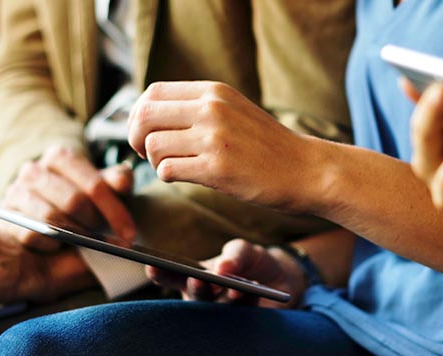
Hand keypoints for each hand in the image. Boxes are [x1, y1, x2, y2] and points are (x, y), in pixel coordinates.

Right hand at [0, 144, 135, 250]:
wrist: (42, 212)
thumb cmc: (79, 199)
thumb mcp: (101, 188)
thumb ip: (116, 181)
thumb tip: (123, 183)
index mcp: (60, 157)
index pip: (93, 184)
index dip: (114, 210)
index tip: (129, 233)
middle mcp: (34, 170)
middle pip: (73, 202)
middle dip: (96, 224)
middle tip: (110, 240)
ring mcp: (16, 192)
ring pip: (52, 219)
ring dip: (74, 236)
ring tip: (87, 243)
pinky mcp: (6, 217)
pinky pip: (32, 235)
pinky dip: (51, 245)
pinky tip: (61, 247)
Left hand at [127, 81, 322, 213]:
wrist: (306, 169)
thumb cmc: (268, 146)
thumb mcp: (234, 110)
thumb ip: (200, 107)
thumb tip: (150, 113)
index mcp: (214, 92)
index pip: (153, 93)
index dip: (139, 114)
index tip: (145, 132)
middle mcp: (212, 109)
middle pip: (145, 116)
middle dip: (136, 138)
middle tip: (146, 153)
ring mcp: (215, 138)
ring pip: (152, 146)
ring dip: (154, 161)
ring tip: (175, 167)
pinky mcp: (217, 168)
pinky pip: (167, 170)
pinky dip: (168, 176)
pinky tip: (186, 177)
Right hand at [146, 239, 305, 308]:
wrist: (283, 280)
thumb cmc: (252, 262)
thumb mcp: (244, 249)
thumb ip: (234, 254)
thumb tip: (222, 268)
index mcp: (194, 277)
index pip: (172, 276)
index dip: (160, 273)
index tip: (151, 266)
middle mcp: (203, 299)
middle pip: (193, 295)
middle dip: (196, 287)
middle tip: (198, 280)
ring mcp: (222, 314)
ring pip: (217, 309)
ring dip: (225, 298)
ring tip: (234, 289)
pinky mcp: (243, 325)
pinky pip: (242, 315)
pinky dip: (246, 302)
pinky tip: (250, 293)